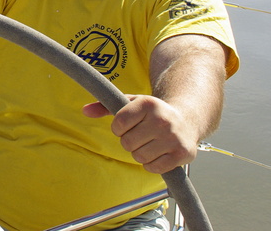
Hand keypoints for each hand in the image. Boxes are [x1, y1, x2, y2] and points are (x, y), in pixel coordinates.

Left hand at [83, 94, 198, 173]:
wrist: (187, 120)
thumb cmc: (153, 113)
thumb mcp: (130, 103)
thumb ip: (104, 106)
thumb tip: (84, 110)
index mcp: (147, 104)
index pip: (118, 124)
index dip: (118, 129)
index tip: (126, 126)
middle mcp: (161, 120)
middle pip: (127, 143)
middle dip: (129, 142)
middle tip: (140, 136)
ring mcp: (173, 137)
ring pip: (139, 157)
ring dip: (140, 153)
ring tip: (150, 143)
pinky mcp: (182, 154)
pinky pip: (154, 168)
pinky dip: (151, 164)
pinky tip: (158, 153)